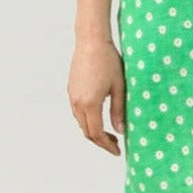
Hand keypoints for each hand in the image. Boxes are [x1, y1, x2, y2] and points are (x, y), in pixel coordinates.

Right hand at [67, 36, 125, 156]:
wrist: (91, 41)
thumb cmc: (109, 61)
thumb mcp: (119, 87)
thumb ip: (119, 110)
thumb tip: (121, 130)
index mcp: (90, 103)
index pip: (96, 134)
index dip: (107, 145)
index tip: (118, 151)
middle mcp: (77, 102)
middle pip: (86, 131)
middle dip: (101, 141)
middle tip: (116, 144)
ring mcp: (72, 96)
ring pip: (81, 122)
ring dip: (93, 131)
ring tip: (110, 132)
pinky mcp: (71, 89)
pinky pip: (78, 112)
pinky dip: (88, 120)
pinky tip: (99, 116)